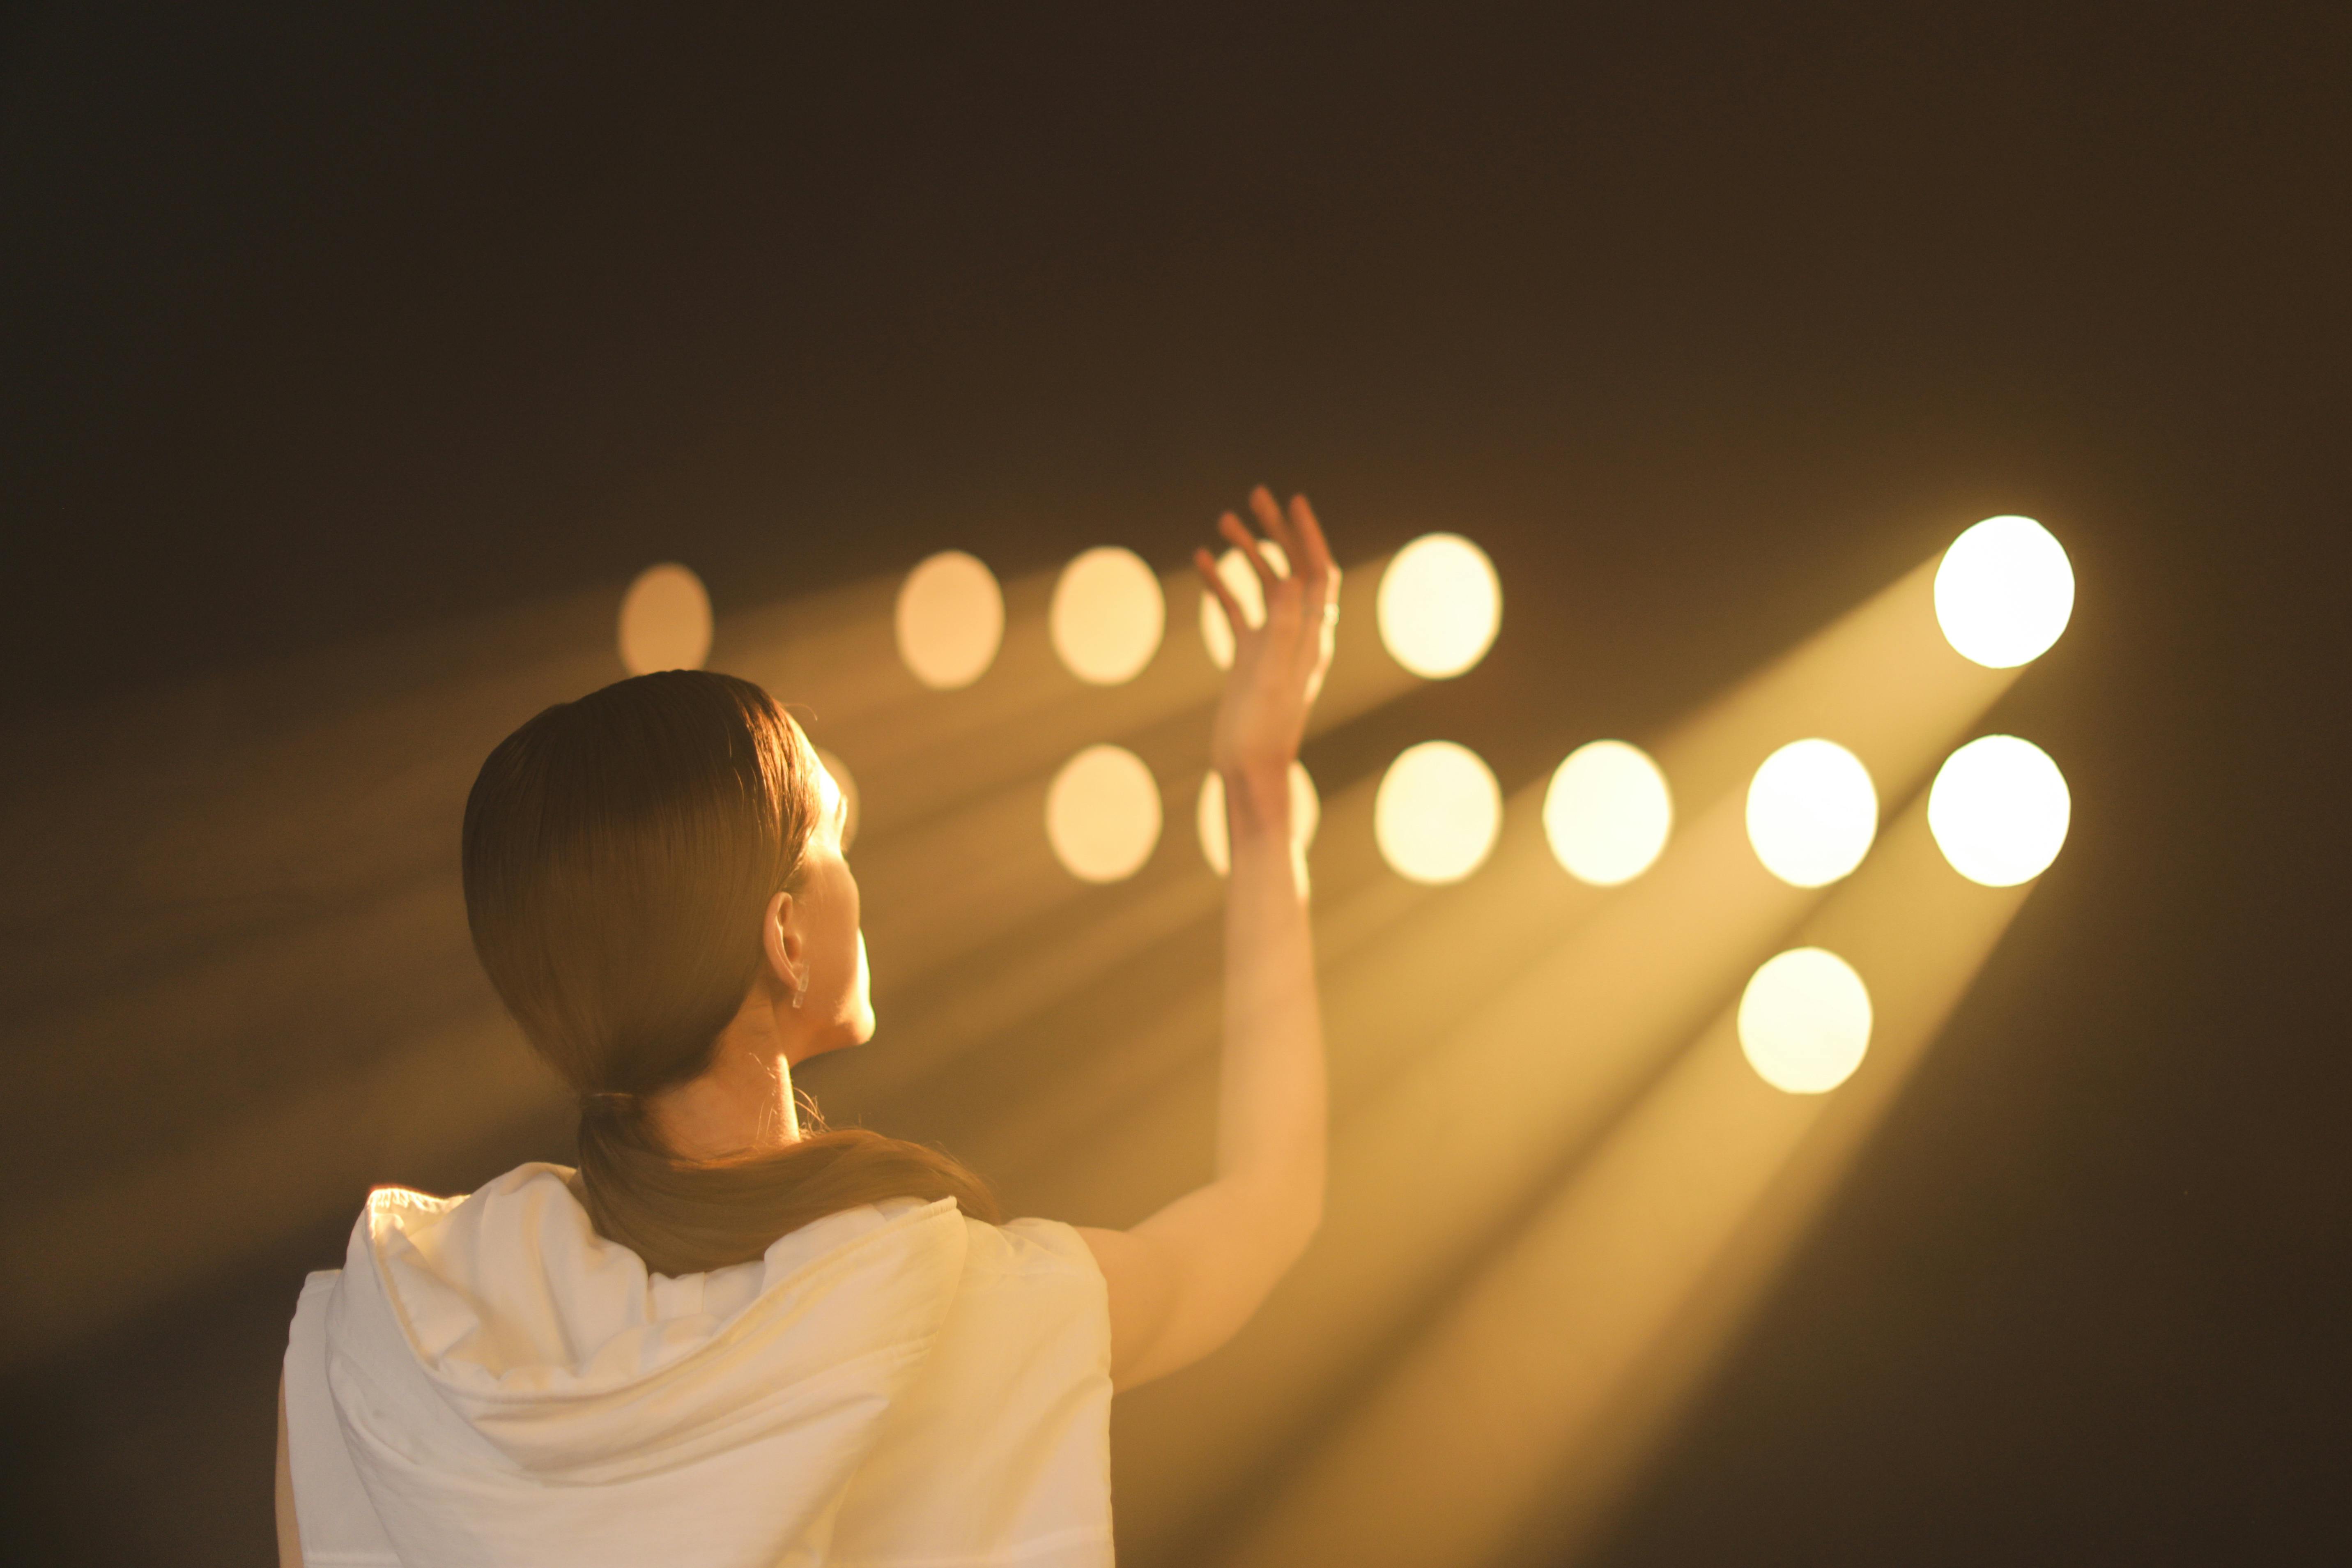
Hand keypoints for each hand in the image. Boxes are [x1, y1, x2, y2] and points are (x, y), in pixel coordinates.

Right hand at [1194, 487, 1338, 784]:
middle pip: (1292, 570)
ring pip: (1262, 585)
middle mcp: (1296, 635)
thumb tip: (1294, 579)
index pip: (1318, 572)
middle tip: (1256, 497)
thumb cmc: (1263, 731)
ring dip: (1247, 553)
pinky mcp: (1248, 658)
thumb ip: (1285, 629)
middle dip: (1277, 531)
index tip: (1293, 501)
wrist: (1248, 771)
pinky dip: (1221, 585)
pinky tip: (1202, 563)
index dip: (1309, 535)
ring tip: (1223, 521)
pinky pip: (1236, 611)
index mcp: (1312, 637)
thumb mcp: (1274, 676)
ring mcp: (1271, 644)